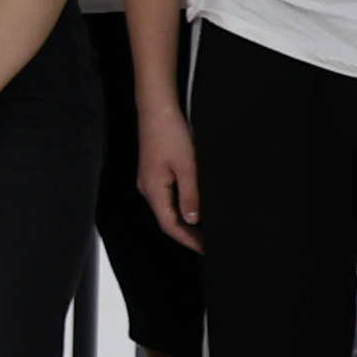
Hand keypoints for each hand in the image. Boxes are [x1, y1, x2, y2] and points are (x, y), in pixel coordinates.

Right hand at [139, 100, 201, 248]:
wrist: (157, 107)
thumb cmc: (171, 133)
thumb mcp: (187, 166)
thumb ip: (190, 195)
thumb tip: (192, 219)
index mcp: (153, 190)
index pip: (170, 225)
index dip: (189, 240)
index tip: (207, 249)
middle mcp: (147, 188)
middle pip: (166, 220)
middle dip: (187, 234)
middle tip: (209, 244)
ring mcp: (149, 179)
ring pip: (167, 209)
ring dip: (184, 221)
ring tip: (205, 230)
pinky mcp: (154, 171)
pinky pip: (167, 197)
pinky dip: (180, 207)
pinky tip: (194, 207)